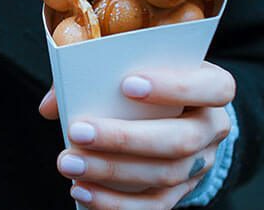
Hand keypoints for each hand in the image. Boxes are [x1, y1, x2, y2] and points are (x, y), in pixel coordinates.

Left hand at [38, 62, 234, 208]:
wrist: (171, 115)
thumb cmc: (145, 82)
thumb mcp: (131, 67)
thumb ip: (93, 74)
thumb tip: (51, 105)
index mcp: (212, 88)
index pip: (212, 87)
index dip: (174, 87)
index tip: (126, 84)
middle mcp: (212, 128)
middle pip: (180, 140)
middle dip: (125, 138)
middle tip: (78, 132)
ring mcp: (200, 164)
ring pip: (164, 176)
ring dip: (111, 171)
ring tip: (69, 163)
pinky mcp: (180, 192)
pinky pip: (152, 206)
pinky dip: (114, 203)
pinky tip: (81, 190)